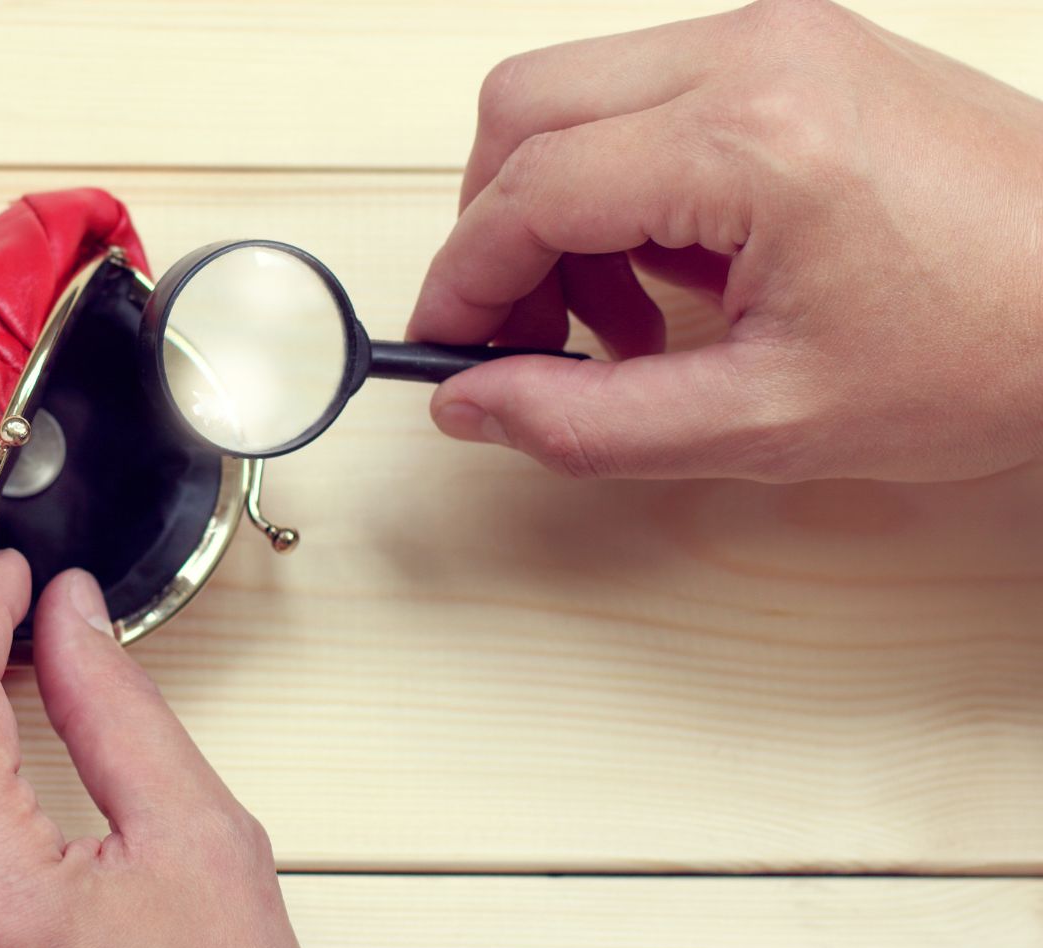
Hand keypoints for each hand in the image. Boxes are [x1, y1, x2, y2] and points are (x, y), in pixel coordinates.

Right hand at [408, 0, 1042, 482]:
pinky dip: (618, 180)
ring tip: (614, 320)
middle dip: (492, 229)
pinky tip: (673, 272)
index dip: (462, 283)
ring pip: (574, 93)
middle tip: (519, 334)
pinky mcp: (798, 47)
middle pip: (524, 109)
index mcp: (751, 140)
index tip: (445, 352)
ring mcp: (780, 36)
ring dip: (554, 206)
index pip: (529, 192)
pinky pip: (646, 93)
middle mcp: (756, 55)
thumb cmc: (991, 345)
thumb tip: (471, 404)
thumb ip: (591, 422)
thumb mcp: (768, 421)